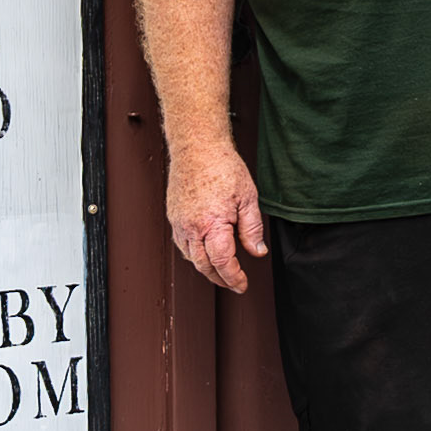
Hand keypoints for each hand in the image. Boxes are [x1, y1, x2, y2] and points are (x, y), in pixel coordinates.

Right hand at [167, 142, 268, 291]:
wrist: (197, 146)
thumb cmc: (223, 166)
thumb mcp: (248, 197)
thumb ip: (252, 228)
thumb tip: (257, 251)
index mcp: (212, 224)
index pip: (222, 263)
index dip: (234, 278)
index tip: (242, 284)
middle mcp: (191, 228)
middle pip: (204, 266)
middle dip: (220, 279)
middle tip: (234, 283)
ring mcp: (179, 223)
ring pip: (191, 258)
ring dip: (206, 268)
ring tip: (222, 270)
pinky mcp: (173, 217)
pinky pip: (182, 244)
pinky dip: (194, 254)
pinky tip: (206, 251)